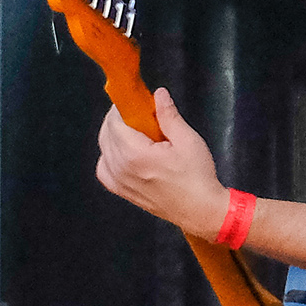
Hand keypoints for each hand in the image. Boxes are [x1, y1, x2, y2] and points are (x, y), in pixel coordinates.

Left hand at [96, 85, 229, 240]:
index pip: (115, 123)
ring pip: (104, 150)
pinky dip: (109, 157)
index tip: (133, 100)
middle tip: (136, 112)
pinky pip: (105, 170)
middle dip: (117, 119)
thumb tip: (158, 95)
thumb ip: (169, 116)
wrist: (201, 210)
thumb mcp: (188, 140)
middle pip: (106, 135)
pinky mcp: (123, 192)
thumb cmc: (197, 177)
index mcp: (136, 155)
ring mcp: (120, 183)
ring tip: (133, 131)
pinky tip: (123, 152)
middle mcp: (122, 169)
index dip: (122, 107)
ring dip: (113, 136)